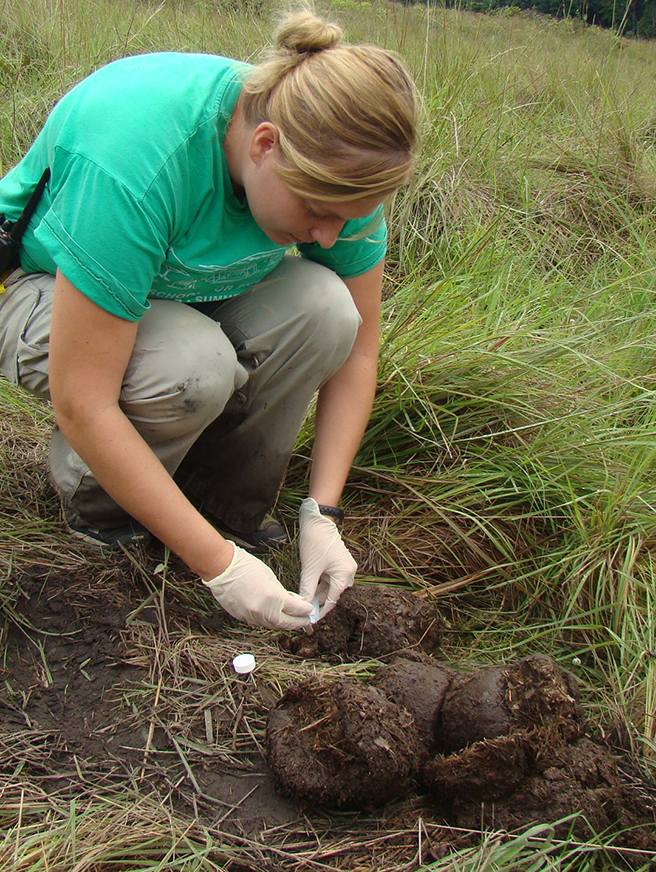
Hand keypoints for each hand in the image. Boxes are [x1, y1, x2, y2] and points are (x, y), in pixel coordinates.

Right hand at [203, 544, 311, 630]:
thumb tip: (292, 603)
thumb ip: (282, 593)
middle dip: (298, 622)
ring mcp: (251, 616)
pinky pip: (260, 623)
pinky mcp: (242, 618)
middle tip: (305, 621)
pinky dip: (270, 621)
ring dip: (284, 623)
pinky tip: (275, 617)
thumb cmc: (246, 567)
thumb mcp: (270, 577)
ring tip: (292, 620)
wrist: (222, 568)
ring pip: (273, 625)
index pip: (296, 609)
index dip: (305, 610)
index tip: (309, 610)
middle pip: (286, 623)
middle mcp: (263, 610)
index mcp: (273, 597)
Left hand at [298, 498, 356, 617]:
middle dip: (318, 601)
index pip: (332, 600)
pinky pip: (330, 578)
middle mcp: (348, 572)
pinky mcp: (339, 563)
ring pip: (330, 586)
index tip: (309, 619)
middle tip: (304, 610)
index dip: (320, 611)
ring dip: (318, 592)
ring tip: (304, 599)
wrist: (318, 520)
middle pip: (332, 594)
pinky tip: (309, 587)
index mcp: (344, 575)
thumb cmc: (315, 543)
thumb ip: (307, 590)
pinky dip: (320, 583)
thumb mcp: (309, 569)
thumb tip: (302, 606)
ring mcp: (345, 567)